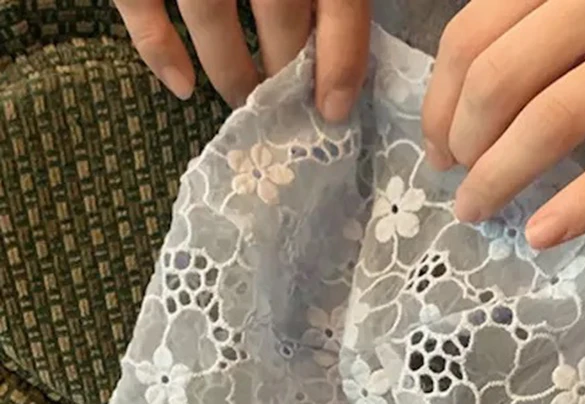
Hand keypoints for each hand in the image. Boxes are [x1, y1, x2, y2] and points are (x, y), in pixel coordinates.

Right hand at [115, 0, 370, 120]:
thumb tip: (343, 58)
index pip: (337, 2)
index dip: (341, 60)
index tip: (334, 112)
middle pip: (279, 14)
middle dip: (285, 73)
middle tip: (287, 110)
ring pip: (211, 17)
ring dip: (233, 72)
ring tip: (245, 104)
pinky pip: (139, 7)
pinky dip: (158, 51)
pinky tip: (182, 88)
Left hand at [422, 0, 584, 247]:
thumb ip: (539, 23)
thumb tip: (464, 101)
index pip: (471, 35)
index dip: (439, 102)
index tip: (438, 144)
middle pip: (499, 79)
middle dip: (462, 144)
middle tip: (460, 178)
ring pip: (554, 118)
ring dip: (500, 178)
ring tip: (478, 210)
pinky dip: (581, 204)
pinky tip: (544, 234)